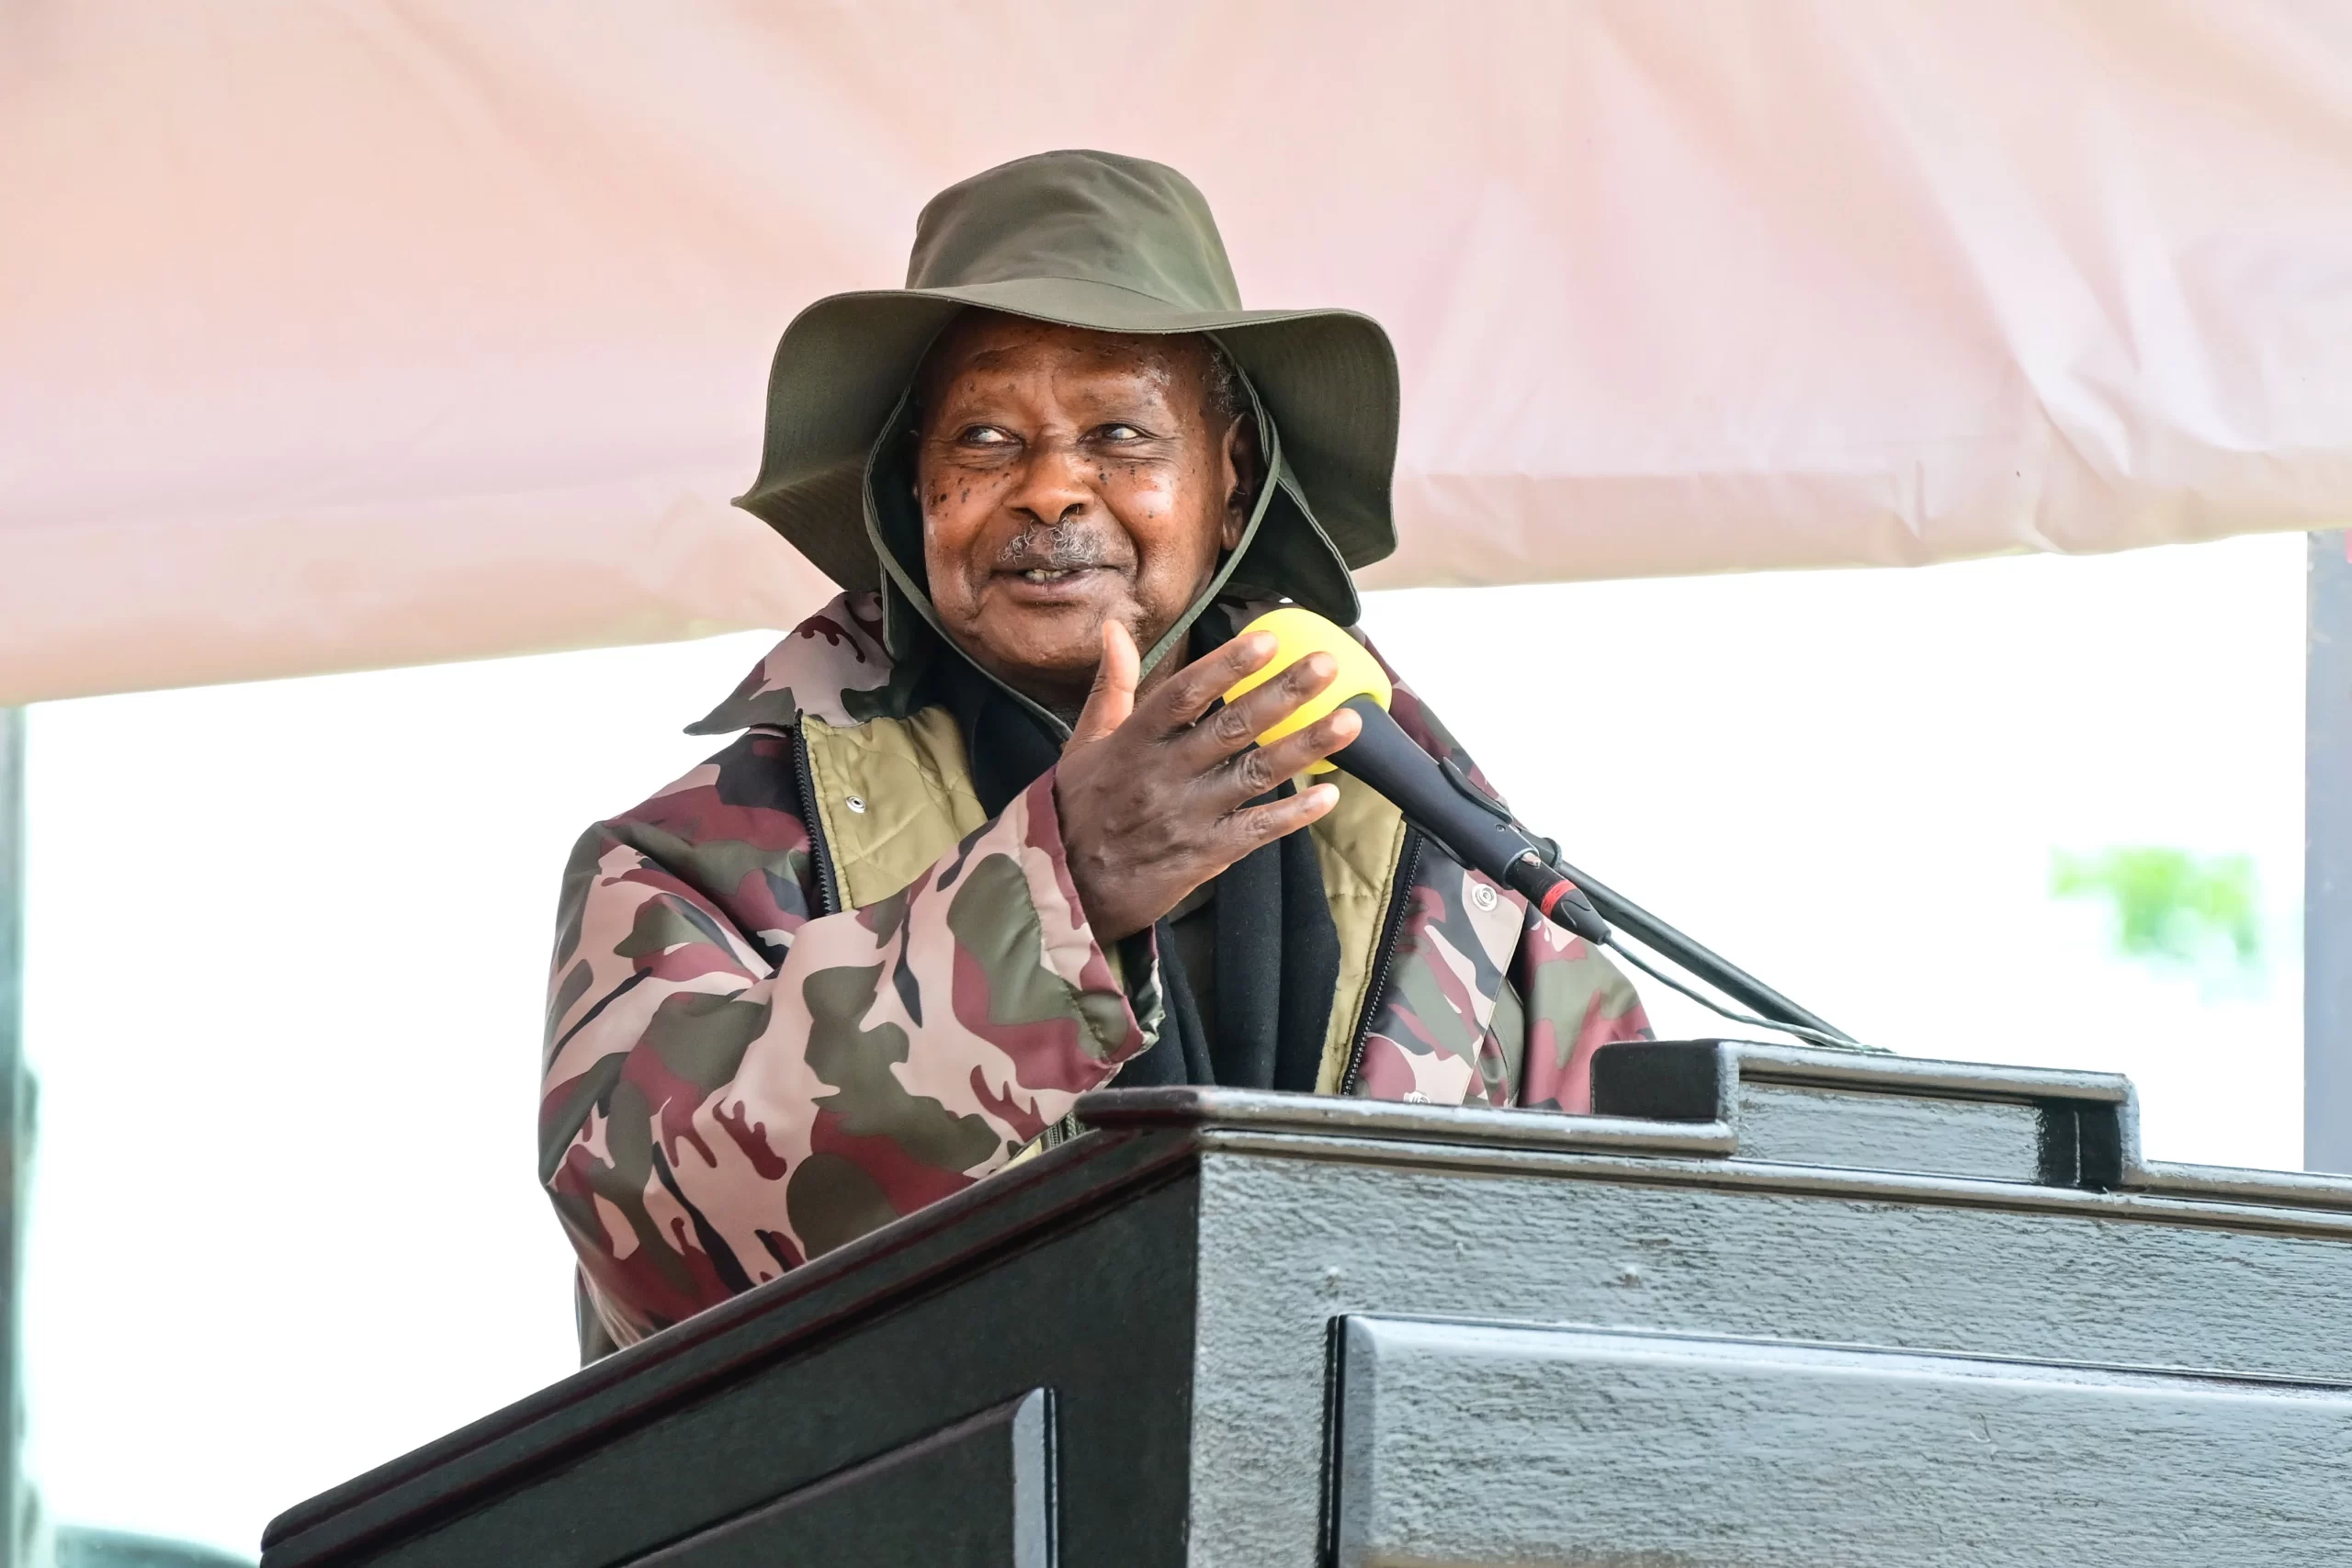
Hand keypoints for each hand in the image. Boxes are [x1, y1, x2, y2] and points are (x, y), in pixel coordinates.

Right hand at [1054, 620, 1363, 942]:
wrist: (1067, 891)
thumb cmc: (1079, 808)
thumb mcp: (1084, 744)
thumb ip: (1111, 686)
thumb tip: (1116, 628)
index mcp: (1133, 743)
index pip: (1184, 695)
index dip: (1226, 666)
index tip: (1267, 641)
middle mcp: (1163, 776)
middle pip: (1230, 728)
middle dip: (1283, 694)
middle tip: (1326, 665)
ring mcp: (1187, 817)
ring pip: (1254, 775)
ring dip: (1305, 746)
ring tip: (1350, 720)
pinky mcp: (1204, 855)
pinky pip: (1256, 831)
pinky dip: (1293, 815)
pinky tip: (1329, 794)